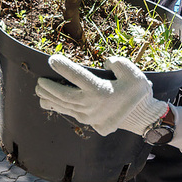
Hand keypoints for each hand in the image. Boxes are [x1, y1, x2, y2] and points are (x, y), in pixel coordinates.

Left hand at [36, 54, 165, 137]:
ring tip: (39, 89)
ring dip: (49, 97)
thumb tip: (105, 62)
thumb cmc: (137, 92)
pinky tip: (47, 102)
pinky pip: (68, 113)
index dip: (63, 67)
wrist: (142, 116)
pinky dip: (56, 107)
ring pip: (63, 106)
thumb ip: (118, 63)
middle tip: (39, 79)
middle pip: (63, 95)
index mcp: (100, 90)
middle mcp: (91, 104)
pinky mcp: (88, 121)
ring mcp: (88, 116)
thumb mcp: (133, 73)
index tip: (52, 59)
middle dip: (48, 86)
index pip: (77, 76)